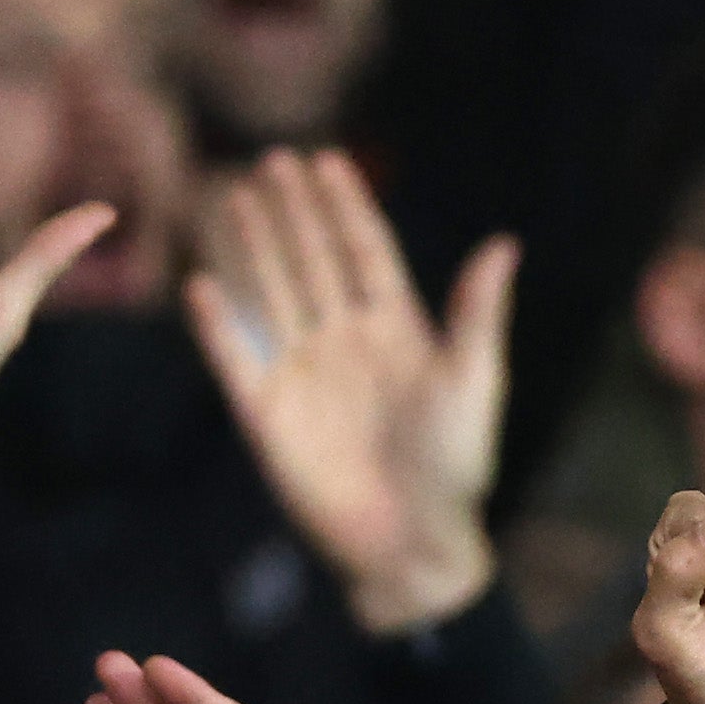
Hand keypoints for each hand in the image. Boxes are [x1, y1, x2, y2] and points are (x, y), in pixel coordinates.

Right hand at [187, 152, 508, 631]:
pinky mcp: (267, 414)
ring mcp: (303, 373)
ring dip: (255, 247)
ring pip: (272, 294)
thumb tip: (505, 242)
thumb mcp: (475, 381)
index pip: (365, 252)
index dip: (346, 206)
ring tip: (235, 198)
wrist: (414, 544)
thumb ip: (478, 312)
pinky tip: (200, 284)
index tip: (327, 159)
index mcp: (398, 329)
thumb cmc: (456, 466)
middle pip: (313, 261)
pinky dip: (217, 324)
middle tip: (273, 159)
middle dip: (294, 212)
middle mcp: (346, 342)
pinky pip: (235, 358)